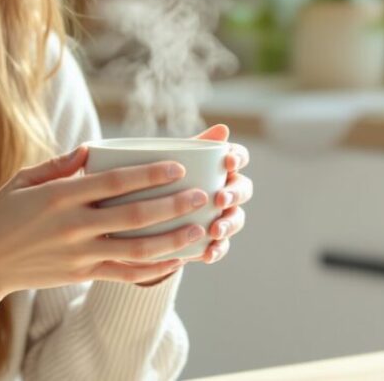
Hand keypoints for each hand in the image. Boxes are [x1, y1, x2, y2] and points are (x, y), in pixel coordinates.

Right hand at [0, 144, 208, 295]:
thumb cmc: (3, 213)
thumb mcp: (23, 180)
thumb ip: (58, 165)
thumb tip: (90, 149)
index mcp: (60, 196)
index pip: (113, 182)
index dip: (148, 175)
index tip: (178, 166)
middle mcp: (73, 226)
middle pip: (132, 216)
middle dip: (171, 206)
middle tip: (202, 196)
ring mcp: (79, 254)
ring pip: (134, 250)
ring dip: (171, 241)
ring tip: (199, 230)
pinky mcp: (81, 275)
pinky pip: (123, 274)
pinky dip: (152, 268)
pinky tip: (176, 260)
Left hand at [134, 124, 250, 284]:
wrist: (141, 213)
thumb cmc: (161, 177)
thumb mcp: (170, 159)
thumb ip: (193, 145)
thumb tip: (222, 128)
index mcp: (220, 166)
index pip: (239, 157)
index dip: (238, 158)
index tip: (227, 162)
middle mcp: (226, 189)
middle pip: (243, 188)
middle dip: (235, 194)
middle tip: (220, 198)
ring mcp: (221, 215)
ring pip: (236, 218)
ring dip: (229, 224)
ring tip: (215, 230)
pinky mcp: (210, 239)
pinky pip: (221, 246)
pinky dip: (216, 250)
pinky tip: (207, 254)